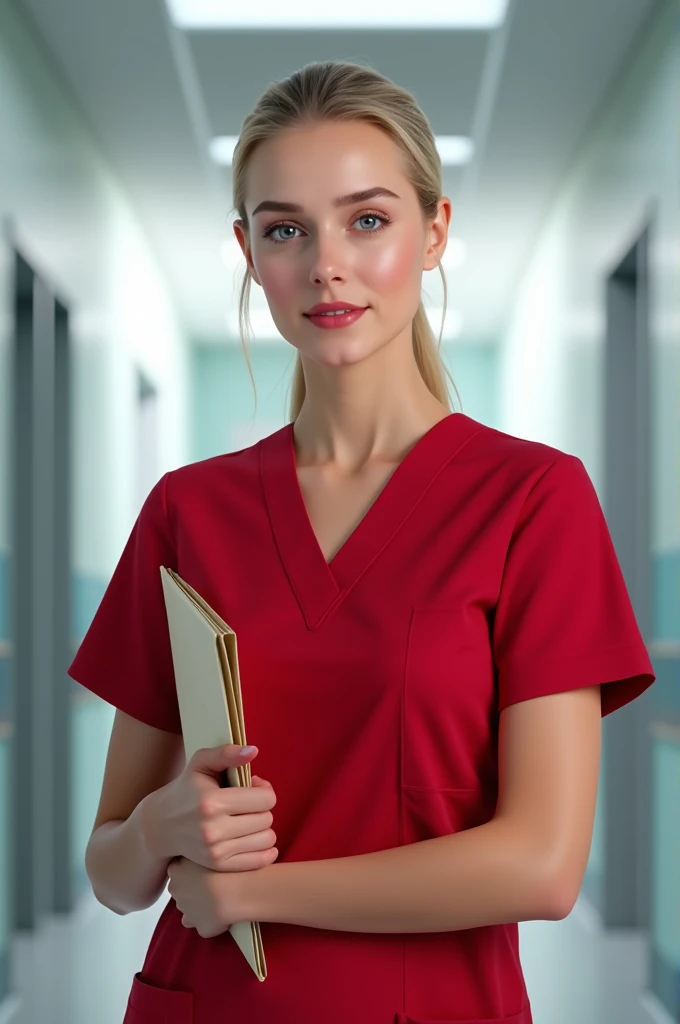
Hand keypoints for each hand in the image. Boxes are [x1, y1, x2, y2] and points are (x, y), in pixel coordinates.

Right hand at [143, 743, 278, 871]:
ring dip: (263, 828)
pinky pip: (259, 861)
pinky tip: (254, 837)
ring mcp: (215, 852)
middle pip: (267, 819)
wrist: (161, 826)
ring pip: (267, 839)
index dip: (263, 789)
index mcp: (211, 802)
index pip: (265, 798)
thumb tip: (253, 751)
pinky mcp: (218, 866)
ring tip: (248, 820)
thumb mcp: (201, 763)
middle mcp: (213, 830)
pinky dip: (264, 850)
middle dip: (262, 808)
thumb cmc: (186, 789)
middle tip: (248, 804)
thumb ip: (226, 753)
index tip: (252, 787)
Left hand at [167, 856, 244, 937]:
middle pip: (181, 889)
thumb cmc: (223, 864)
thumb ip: (199, 848)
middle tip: (212, 882)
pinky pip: (203, 925)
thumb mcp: (208, 847)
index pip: (177, 869)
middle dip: (192, 888)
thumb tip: (201, 849)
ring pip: (190, 909)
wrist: (233, 889)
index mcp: (176, 869)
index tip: (205, 867)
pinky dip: (209, 921)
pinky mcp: (201, 927)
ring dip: (199, 906)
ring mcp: (186, 911)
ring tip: (220, 898)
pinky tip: (223, 914)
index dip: (191, 869)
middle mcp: (176, 890)